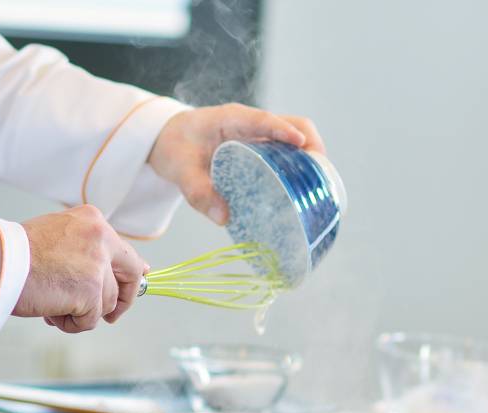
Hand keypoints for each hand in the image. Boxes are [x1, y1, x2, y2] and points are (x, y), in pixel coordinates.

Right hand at [12, 205, 147, 332]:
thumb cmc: (14, 253)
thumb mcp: (56, 236)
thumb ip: (84, 248)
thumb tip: (108, 270)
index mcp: (92, 221)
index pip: (124, 251)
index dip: (130, 273)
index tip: (134, 284)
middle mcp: (101, 238)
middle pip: (131, 275)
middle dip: (123, 299)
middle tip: (111, 315)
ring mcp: (98, 265)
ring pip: (105, 303)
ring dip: (80, 312)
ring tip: (52, 306)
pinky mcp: (91, 291)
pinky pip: (90, 320)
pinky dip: (71, 323)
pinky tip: (51, 312)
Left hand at [148, 103, 325, 224]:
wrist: (168, 140)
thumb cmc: (174, 147)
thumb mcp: (179, 169)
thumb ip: (197, 192)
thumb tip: (224, 218)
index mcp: (231, 119)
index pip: (263, 119)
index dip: (284, 129)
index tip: (301, 143)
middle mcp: (251, 123)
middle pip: (293, 124)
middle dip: (311, 146)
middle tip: (320, 175)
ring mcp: (260, 135)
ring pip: (296, 138)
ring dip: (310, 158)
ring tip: (317, 186)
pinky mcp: (263, 148)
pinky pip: (288, 152)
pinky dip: (301, 166)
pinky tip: (302, 189)